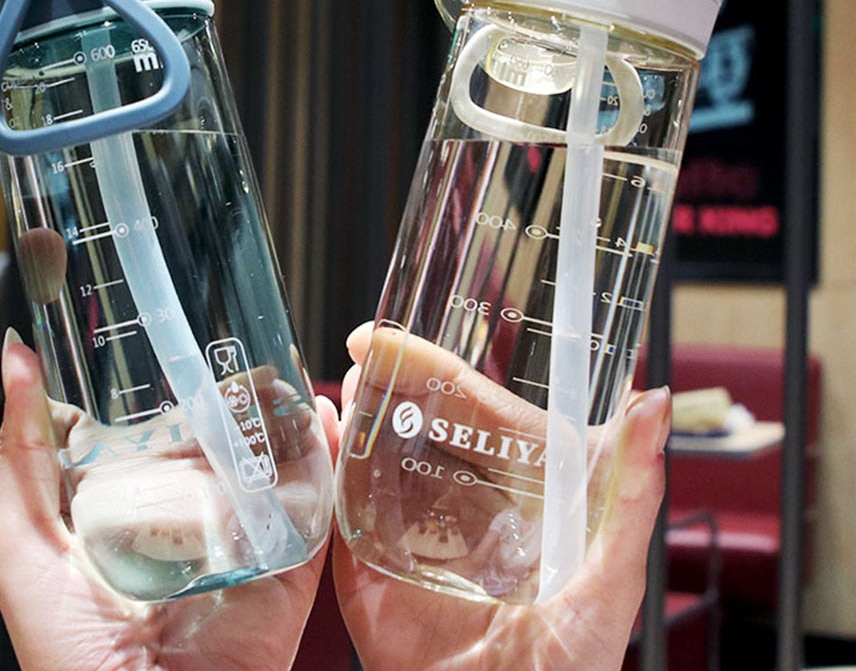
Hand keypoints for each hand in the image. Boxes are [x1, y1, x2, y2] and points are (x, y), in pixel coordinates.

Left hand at [0, 331, 340, 670]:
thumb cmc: (66, 650)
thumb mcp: (22, 544)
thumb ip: (20, 454)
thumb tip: (15, 356)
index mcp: (136, 506)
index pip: (162, 429)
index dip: (177, 382)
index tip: (186, 325)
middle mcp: (194, 517)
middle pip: (228, 440)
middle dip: (244, 394)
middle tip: (252, 346)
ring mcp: (244, 542)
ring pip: (277, 465)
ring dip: (291, 418)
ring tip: (290, 376)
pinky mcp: (286, 569)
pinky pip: (315, 511)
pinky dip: (327, 463)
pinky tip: (324, 420)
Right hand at [333, 323, 670, 670]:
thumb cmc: (574, 665)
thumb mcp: (612, 575)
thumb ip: (633, 488)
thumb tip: (656, 400)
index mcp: (515, 487)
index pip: (470, 408)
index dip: (432, 368)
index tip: (388, 339)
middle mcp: (461, 500)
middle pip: (418, 422)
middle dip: (389, 382)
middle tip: (360, 351)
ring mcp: (413, 533)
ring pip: (377, 458)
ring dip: (358, 418)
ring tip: (344, 386)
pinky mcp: (373, 574)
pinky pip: (343, 517)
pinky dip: (328, 476)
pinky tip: (319, 442)